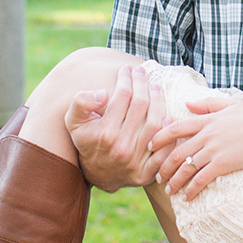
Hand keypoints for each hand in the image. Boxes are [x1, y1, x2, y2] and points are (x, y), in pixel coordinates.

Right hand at [65, 65, 171, 191]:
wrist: (97, 173)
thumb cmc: (87, 140)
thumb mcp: (74, 121)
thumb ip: (81, 103)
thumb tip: (102, 93)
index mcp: (104, 133)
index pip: (122, 97)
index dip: (126, 79)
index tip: (126, 69)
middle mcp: (121, 147)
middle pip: (141, 106)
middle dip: (142, 83)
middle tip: (141, 72)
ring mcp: (136, 161)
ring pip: (156, 123)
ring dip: (158, 100)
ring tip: (154, 87)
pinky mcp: (147, 173)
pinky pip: (165, 150)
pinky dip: (168, 132)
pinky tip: (167, 115)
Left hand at [150, 96, 242, 199]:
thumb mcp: (230, 104)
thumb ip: (207, 104)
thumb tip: (187, 104)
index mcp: (206, 120)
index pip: (175, 128)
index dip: (159, 138)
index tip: (150, 147)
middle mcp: (206, 135)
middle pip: (176, 152)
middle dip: (163, 167)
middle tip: (157, 176)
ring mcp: (214, 150)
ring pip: (185, 168)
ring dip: (174, 181)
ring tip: (170, 190)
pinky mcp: (223, 164)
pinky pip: (201, 179)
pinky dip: (191, 190)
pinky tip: (187, 197)